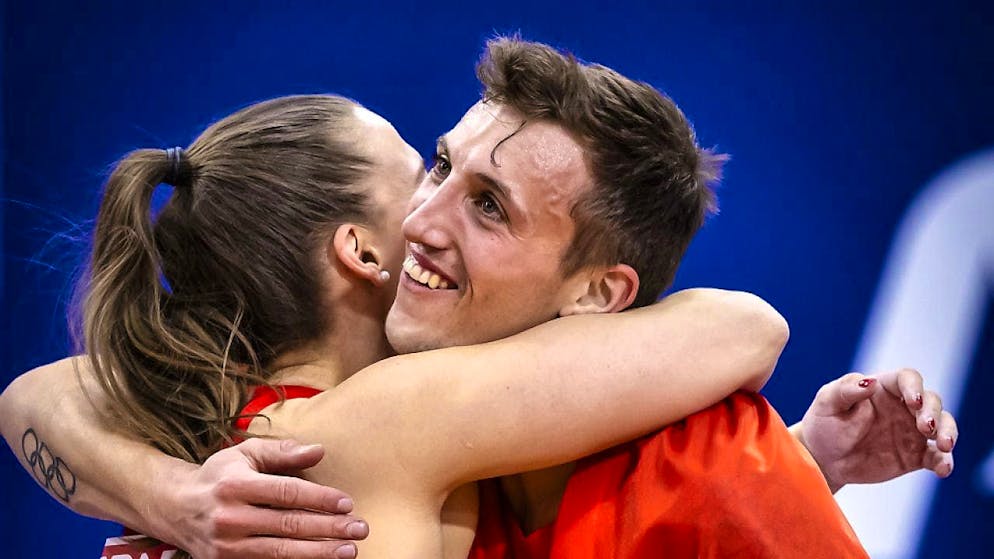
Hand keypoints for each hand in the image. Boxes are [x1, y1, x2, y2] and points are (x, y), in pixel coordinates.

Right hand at [162, 438, 368, 558]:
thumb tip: (319, 451)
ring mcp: (226, 546)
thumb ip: (282, 452)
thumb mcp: (245, 454)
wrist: (175, 508)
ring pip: (281, 552)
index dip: (320, 499)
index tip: (348, 503)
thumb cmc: (219, 476)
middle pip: (289, 525)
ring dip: (319, 553)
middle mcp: (229, 518)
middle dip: (329, 528)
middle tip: (360, 529)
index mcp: (236, 486)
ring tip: (349, 550)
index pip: (287, 493)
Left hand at [799, 368, 956, 492]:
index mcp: (882, 388)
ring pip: (942, 426)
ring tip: (944, 445)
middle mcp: (902, 407)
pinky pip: (936, 457)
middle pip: (931, 401)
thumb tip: (871, 382)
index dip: (915, 387)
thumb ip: (846, 390)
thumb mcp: (827, 403)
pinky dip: (944, 461)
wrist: (822, 459)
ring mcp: (911, 432)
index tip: (913, 402)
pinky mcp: (914, 456)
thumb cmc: (823, 424)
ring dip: (948, 432)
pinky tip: (943, 468)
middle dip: (933, 412)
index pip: (908, 379)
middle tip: (925, 427)